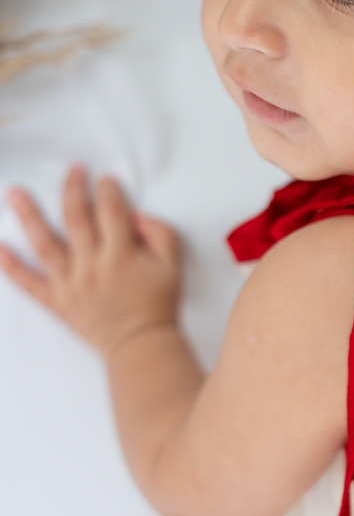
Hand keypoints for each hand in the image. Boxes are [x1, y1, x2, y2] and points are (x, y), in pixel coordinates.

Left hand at [0, 166, 181, 356]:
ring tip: (15, 193)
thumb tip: (133, 215)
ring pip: (44, 244)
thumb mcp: (173, 265)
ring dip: (29, 216)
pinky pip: (29, 283)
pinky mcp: (56, 302)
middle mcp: (92, 266)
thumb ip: (159, 233)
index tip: (106, 180)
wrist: (140, 345)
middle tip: (72, 170)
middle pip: (76, 218)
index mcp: (122, 255)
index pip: (111, 211)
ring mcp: (70, 284)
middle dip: (73, 189)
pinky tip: (0, 246)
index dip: (108, 190)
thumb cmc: (158, 304)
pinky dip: (12, 266)